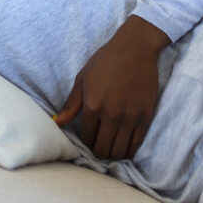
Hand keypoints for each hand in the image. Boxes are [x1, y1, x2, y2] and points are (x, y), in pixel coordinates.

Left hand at [53, 16, 169, 160]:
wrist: (135, 49)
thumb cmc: (105, 61)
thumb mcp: (82, 79)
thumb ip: (71, 105)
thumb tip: (57, 123)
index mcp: (93, 106)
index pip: (86, 137)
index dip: (85, 141)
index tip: (88, 138)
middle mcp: (111, 115)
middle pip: (102, 149)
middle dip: (98, 151)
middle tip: (98, 146)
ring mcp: (130, 118)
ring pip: (119, 151)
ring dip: (112, 153)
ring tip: (110, 147)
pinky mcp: (145, 117)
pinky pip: (136, 145)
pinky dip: (128, 150)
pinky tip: (123, 146)